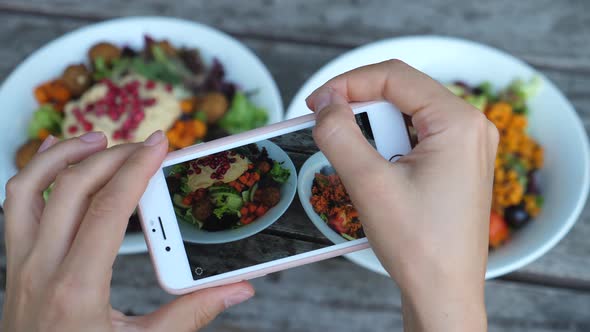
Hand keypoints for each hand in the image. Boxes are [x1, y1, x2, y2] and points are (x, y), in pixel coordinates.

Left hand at [2, 131, 253, 331]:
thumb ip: (192, 313)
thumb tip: (237, 289)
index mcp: (77, 289)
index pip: (108, 209)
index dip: (137, 169)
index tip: (159, 145)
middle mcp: (40, 270)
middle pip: (72, 188)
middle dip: (112, 156)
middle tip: (145, 146)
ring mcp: (20, 265)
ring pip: (28, 188)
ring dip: (63, 155)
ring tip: (98, 140)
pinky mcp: (14, 265)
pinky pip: (14, 207)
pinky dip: (34, 173)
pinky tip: (55, 156)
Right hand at [307, 60, 497, 331]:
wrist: (444, 293)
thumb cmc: (420, 246)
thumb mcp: (370, 184)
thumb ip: (339, 135)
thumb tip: (324, 104)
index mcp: (459, 122)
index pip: (395, 76)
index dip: (348, 82)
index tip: (316, 102)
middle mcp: (470, 126)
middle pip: (402, 91)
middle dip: (360, 106)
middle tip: (327, 127)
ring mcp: (466, 145)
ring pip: (406, 114)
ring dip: (373, 129)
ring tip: (358, 162)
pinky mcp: (456, 163)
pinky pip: (415, 136)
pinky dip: (387, 144)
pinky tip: (375, 169)